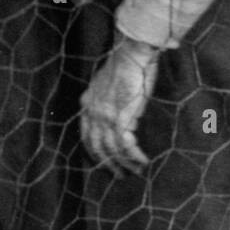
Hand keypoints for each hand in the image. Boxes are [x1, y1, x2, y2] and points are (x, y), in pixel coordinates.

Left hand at [80, 35, 159, 175]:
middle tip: (120, 175)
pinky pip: (126, 146)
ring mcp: (105, 117)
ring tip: (135, 172)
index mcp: (87, 104)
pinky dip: (135, 157)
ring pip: (112, 150)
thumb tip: (114, 111)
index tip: (105, 163)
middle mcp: (92, 113)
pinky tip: (143, 161)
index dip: (95, 153)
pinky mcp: (121, 119)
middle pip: (97, 147)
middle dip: (109, 164)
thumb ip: (105, 99)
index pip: (86, 136)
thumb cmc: (125, 64)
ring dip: (125, 164)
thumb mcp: (106, 83)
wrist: (132, 54)